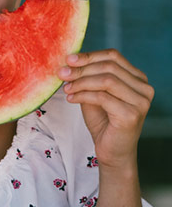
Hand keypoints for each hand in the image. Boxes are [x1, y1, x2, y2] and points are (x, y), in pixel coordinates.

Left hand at [59, 50, 152, 169]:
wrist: (112, 151)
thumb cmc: (104, 122)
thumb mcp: (94, 94)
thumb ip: (88, 79)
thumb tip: (69, 62)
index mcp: (137, 79)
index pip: (114, 56)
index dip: (89, 55)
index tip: (68, 59)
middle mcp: (144, 88)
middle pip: (109, 67)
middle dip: (81, 69)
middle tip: (62, 74)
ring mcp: (141, 101)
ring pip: (106, 80)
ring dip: (81, 82)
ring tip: (66, 88)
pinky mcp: (132, 114)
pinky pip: (102, 97)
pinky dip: (83, 96)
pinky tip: (71, 99)